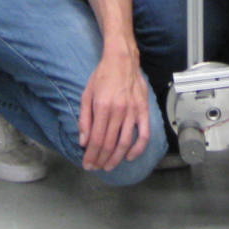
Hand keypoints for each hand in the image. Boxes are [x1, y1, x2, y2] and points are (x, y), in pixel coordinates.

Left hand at [78, 50, 150, 170]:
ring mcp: (133, 111)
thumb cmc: (102, 76)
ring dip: (116, 158)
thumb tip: (83, 141)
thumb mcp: (86, 95)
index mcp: (103, 106)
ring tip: (108, 166)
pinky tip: (129, 156)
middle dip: (101, 159)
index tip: (87, 164)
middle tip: (95, 168)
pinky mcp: (144, 110)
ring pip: (125, 142)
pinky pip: (144, 134)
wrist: (122, 60)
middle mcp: (119, 111)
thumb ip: (84, 119)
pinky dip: (138, 148)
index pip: (97, 139)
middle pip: (109, 143)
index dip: (91, 155)